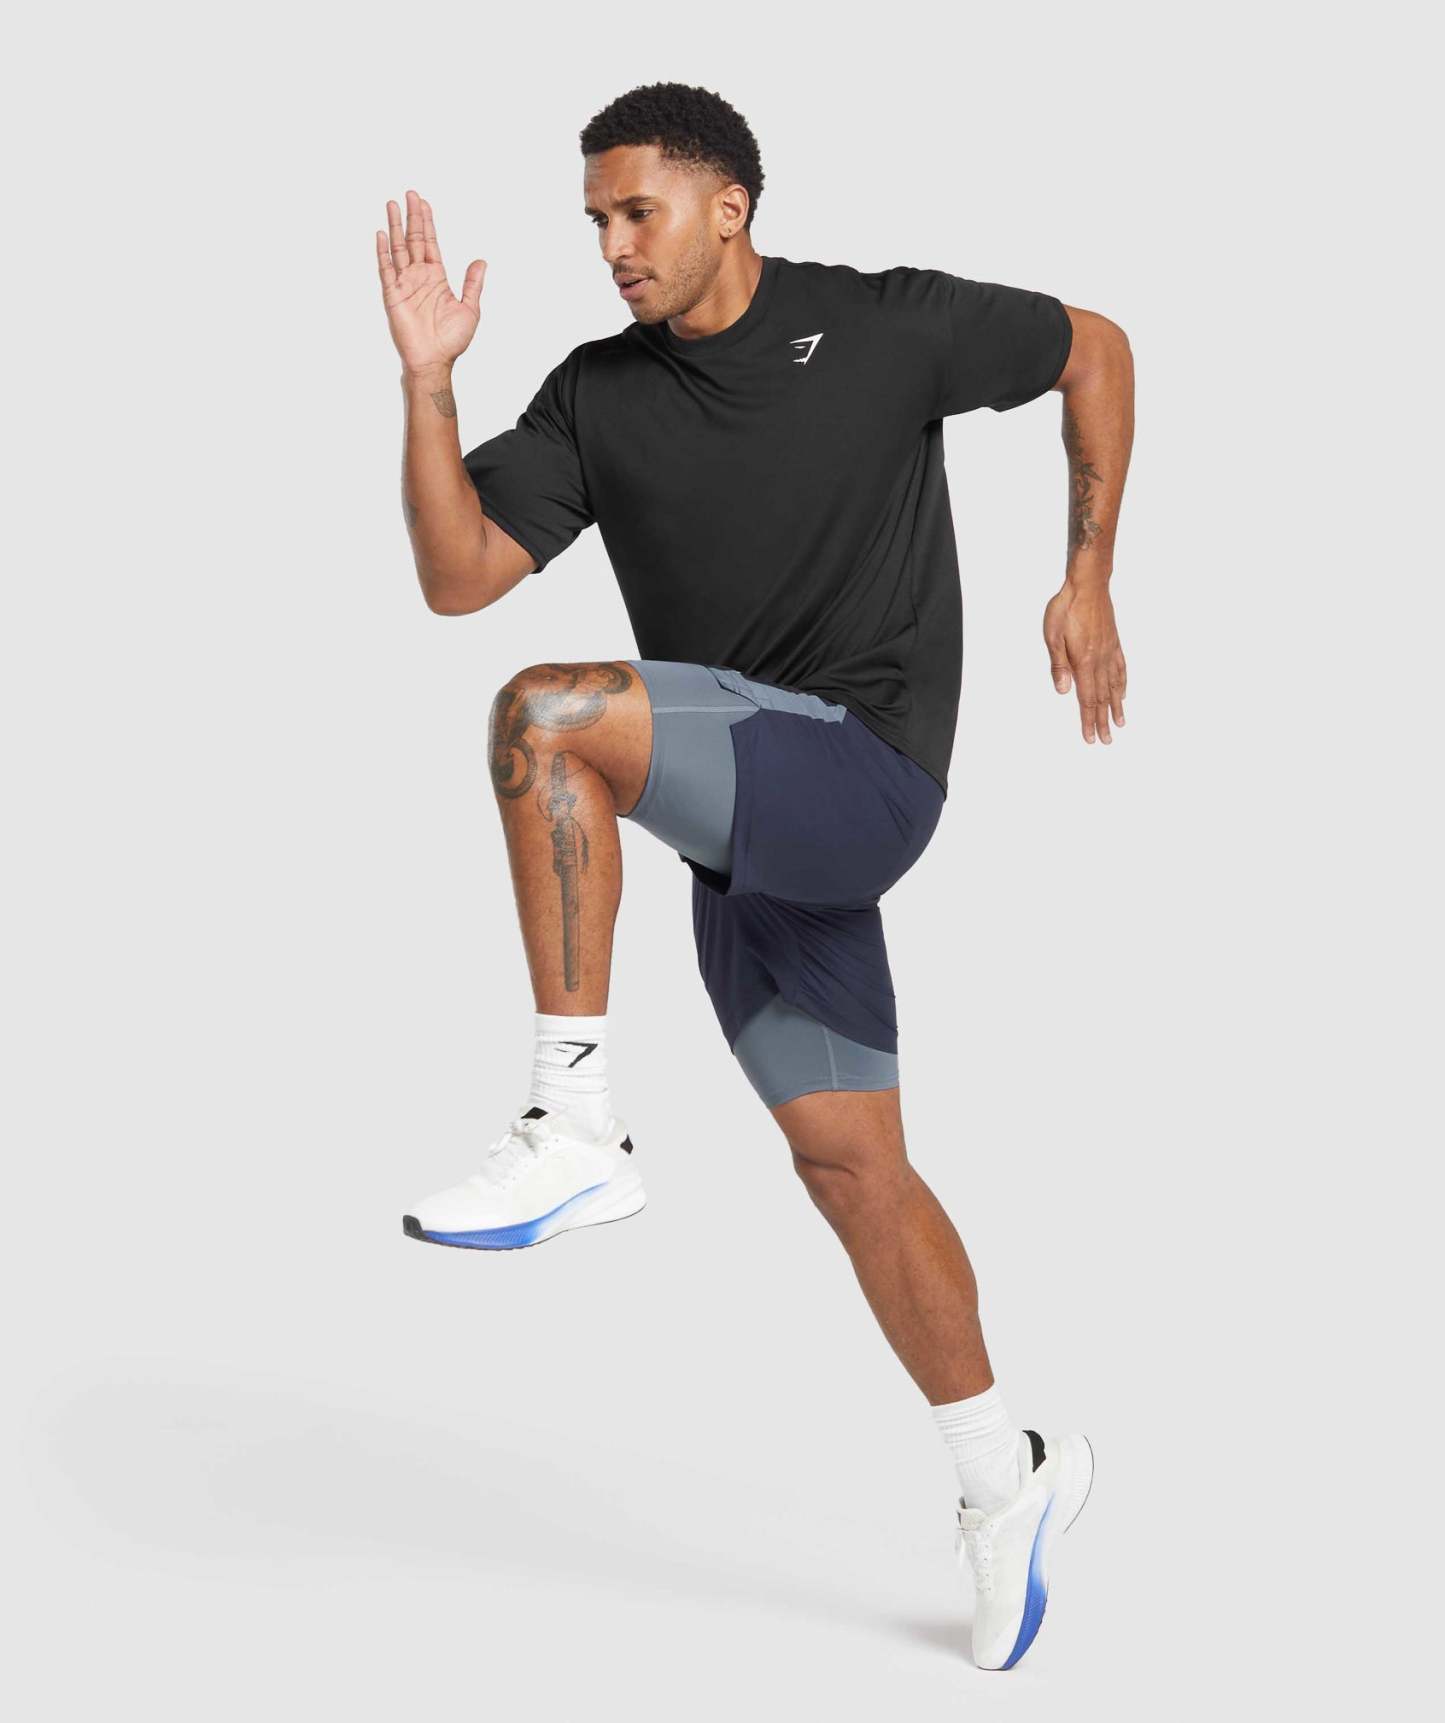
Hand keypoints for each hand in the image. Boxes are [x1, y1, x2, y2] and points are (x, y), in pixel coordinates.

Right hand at [376, 190, 485, 372]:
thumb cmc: (451, 341)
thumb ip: (473, 283)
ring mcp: (405, 284)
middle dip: (412, 216)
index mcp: (436, 278)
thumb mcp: (470, 309)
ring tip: (392, 204)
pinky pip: (386, 269)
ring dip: (395, 226)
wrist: (434, 361)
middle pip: (413, 239)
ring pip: (398, 248)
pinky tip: (381, 234)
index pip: (430, 243)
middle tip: (410, 194)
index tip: (424, 203)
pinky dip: (383, 252)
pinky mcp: (393, 295)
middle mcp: (419, 277)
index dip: (428, 223)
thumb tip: (481, 262)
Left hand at [1043, 579, 1126, 743]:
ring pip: (1114, 686)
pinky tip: (1123, 693)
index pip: (1086, 699)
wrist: (1088, 584)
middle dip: (1102, 721)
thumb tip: (1063, 691)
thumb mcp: (1052, 636)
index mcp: (1083, 662)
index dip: (1088, 720)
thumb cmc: (1066, 608)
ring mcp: (1110, 652)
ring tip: (1120, 723)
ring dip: (1116, 707)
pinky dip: (1122, 684)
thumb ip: (1059, 665)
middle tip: (1107, 740)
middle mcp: (1100, 660)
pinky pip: (1121, 668)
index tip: (1091, 738)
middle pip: (1101, 698)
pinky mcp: (1114, 642)